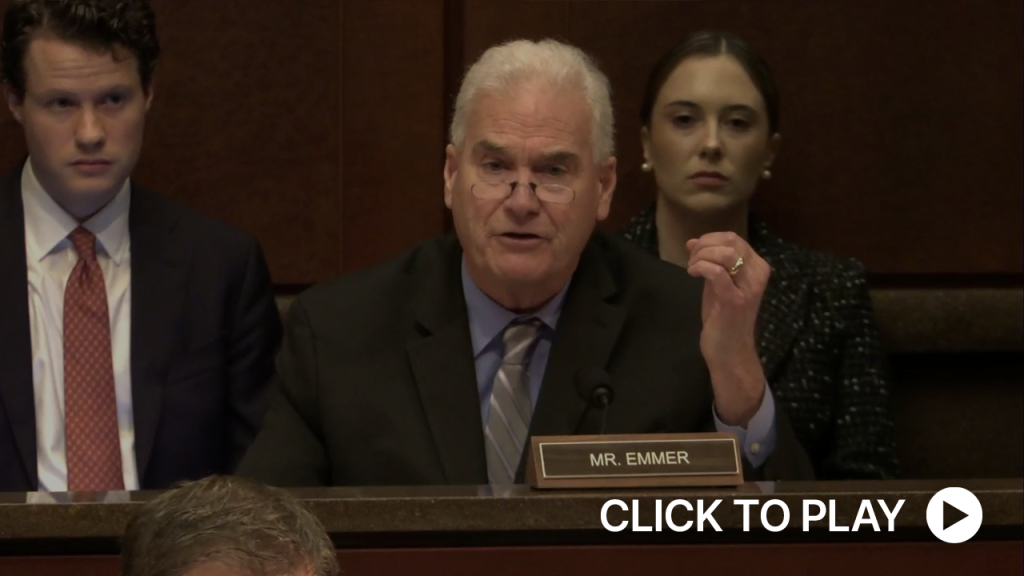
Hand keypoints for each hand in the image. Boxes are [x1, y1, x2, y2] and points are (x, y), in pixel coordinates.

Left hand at [686, 232, 768, 426]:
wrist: (730, 352)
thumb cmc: (724, 319)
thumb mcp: (717, 285)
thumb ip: (709, 262)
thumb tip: (693, 241)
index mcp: (758, 268)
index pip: (734, 238)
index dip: (710, 238)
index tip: (695, 250)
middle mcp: (758, 274)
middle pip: (731, 241)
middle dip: (704, 245)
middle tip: (692, 260)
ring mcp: (748, 288)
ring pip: (725, 253)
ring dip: (702, 256)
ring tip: (692, 268)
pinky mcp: (734, 300)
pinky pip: (716, 272)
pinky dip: (700, 267)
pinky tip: (693, 274)